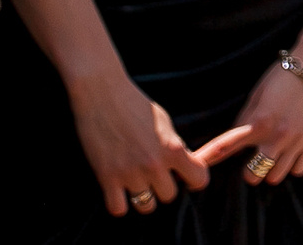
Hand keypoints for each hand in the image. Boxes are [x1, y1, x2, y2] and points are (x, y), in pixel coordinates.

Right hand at [64, 69, 209, 216]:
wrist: (102, 92)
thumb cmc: (135, 103)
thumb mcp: (164, 123)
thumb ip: (173, 147)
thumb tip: (180, 168)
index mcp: (174, 148)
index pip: (199, 179)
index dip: (194, 180)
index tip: (186, 177)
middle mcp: (155, 164)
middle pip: (170, 196)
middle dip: (163, 186)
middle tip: (153, 175)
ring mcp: (130, 173)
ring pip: (146, 206)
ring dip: (143, 197)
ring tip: (136, 183)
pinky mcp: (107, 177)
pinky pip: (119, 209)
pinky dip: (119, 203)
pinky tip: (118, 190)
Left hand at [191, 46, 302, 186]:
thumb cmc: (285, 76)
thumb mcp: (258, 94)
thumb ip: (246, 119)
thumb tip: (237, 138)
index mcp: (258, 122)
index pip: (225, 146)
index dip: (206, 158)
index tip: (193, 167)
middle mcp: (277, 136)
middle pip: (254, 174)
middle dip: (250, 170)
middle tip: (253, 158)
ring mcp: (297, 141)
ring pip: (276, 177)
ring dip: (271, 169)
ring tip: (273, 155)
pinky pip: (298, 170)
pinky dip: (292, 165)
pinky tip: (290, 152)